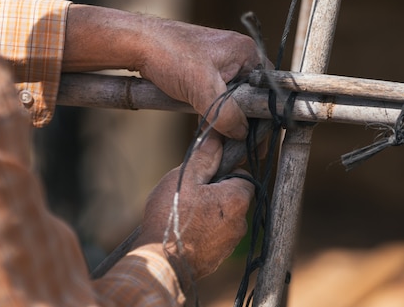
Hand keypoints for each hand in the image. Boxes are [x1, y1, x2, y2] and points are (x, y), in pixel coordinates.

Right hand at [133, 130, 253, 288]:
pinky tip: (184, 231)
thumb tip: (217, 138)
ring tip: (184, 215)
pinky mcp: (219, 258)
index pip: (242, 176)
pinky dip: (204, 232)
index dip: (223, 173)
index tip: (204, 176)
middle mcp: (241, 222)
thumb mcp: (184, 177)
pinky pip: (216, 237)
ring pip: (224, 218)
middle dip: (215, 193)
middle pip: (233, 197)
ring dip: (209, 213)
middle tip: (190, 195)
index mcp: (237, 198)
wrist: (161, 264)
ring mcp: (231, 243)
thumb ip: (204, 157)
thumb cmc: (171, 218)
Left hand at [138, 19, 262, 139]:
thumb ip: (226, 113)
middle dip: (247, 120)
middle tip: (244, 147)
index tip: (260, 139)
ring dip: (229, 118)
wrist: (136, 43)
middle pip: (252, 95)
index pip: (268, 89)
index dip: (265, 116)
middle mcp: (237, 55)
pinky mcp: (203, 71)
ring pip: (233, 98)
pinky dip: (214, 111)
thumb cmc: (170, 54)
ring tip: (228, 143)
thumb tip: (242, 134)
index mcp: (247, 52)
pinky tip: (211, 129)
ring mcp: (220, 62)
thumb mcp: (203, 88)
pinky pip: (217, 95)